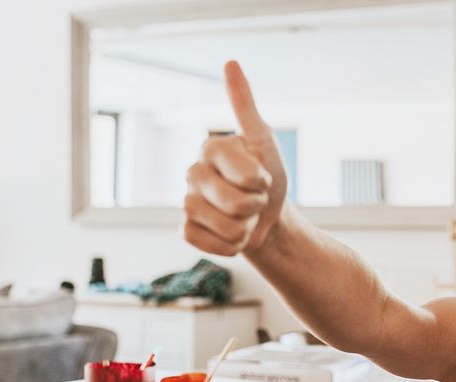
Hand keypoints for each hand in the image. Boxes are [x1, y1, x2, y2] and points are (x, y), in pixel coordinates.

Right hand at [184, 61, 288, 255]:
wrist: (268, 219)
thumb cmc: (269, 179)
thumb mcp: (264, 142)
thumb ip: (245, 106)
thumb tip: (230, 62)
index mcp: (211, 148)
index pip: (246, 175)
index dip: (262, 182)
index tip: (262, 177)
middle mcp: (192, 172)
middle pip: (236, 204)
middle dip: (256, 207)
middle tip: (255, 200)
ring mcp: (186, 202)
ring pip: (225, 226)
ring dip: (245, 228)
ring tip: (244, 217)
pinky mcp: (187, 230)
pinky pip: (209, 244)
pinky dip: (230, 246)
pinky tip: (231, 234)